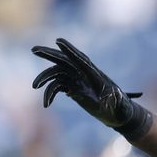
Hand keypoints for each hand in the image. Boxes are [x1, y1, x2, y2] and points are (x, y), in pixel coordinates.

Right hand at [31, 37, 150, 137]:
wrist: (119, 115)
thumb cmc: (122, 111)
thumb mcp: (122, 107)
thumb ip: (119, 100)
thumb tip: (116, 93)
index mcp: (96, 75)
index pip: (82, 60)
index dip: (70, 51)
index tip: (58, 41)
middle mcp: (84, 74)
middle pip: (64, 60)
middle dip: (49, 54)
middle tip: (34, 50)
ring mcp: (77, 80)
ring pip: (56, 73)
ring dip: (44, 78)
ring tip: (35, 86)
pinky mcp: (72, 88)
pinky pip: (56, 86)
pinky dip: (50, 93)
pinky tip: (47, 104)